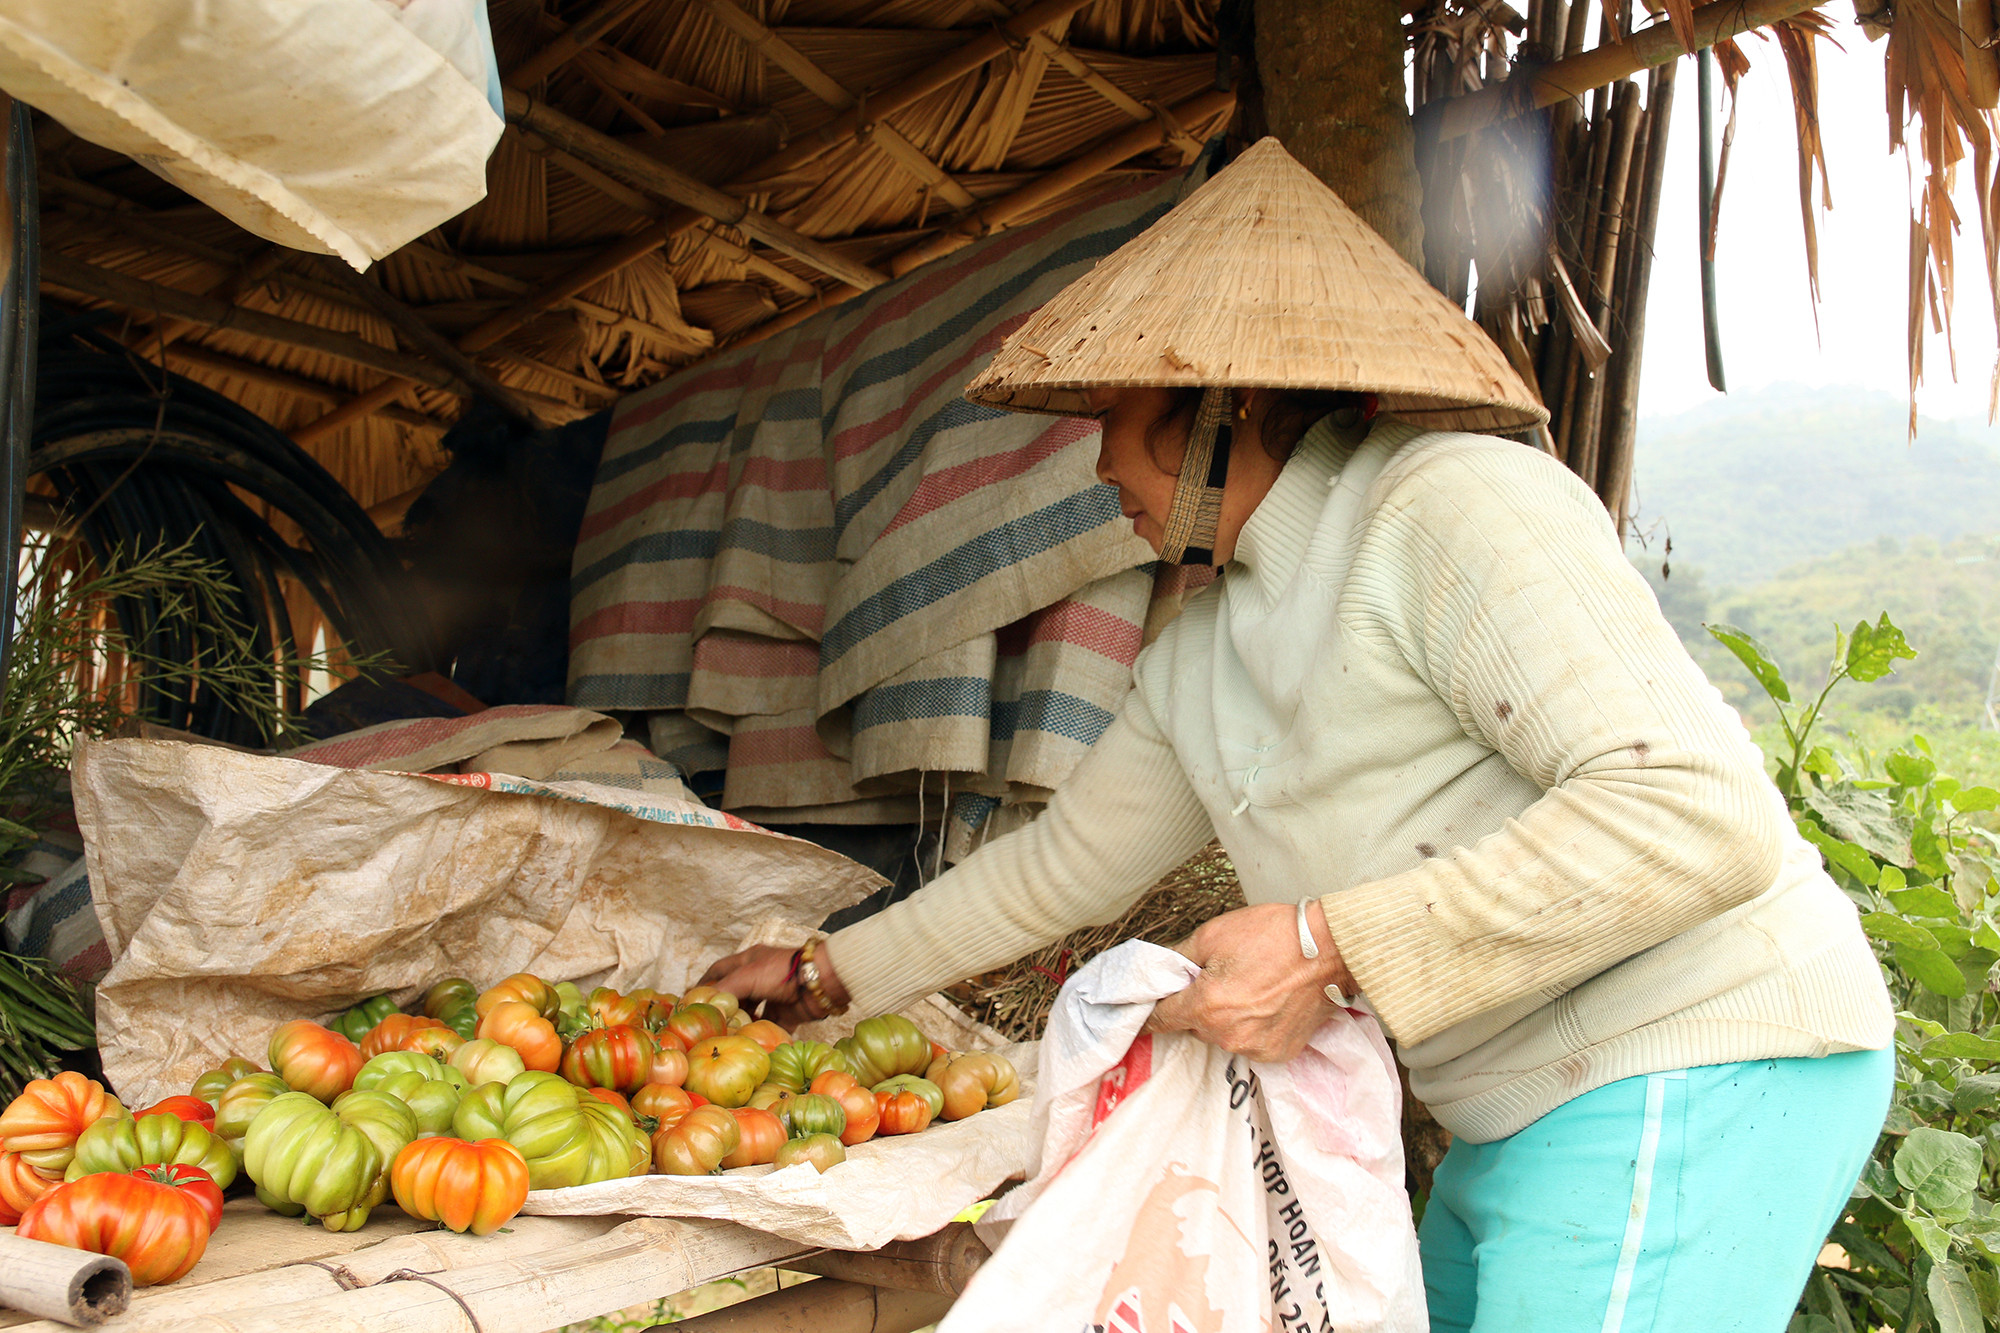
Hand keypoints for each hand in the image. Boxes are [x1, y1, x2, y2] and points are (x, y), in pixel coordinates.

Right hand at [698, 942, 850, 1027]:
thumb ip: (724, 989)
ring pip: (753, 1011)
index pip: (719, 970)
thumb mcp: (746, 976)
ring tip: (731, 1035)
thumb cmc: (782, 972)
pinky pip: (772, 1024)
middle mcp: (760, 976)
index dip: (705, 983)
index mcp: (749, 961)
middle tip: (710, 1025)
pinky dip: (764, 1034)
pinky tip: (753, 1042)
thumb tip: (704, 1003)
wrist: (820, 982)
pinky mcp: (788, 1011)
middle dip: (725, 1008)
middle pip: (736, 994)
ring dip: (743, 1023)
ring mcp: (775, 994)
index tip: (691, 1000)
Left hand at [1146, 900, 1354, 1063]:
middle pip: (1193, 1026)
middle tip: (1216, 979)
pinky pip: (1250, 1042)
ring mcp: (1255, 1048)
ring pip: (1222, 1035)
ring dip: (1225, 1018)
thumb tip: (1158, 971)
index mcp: (1206, 1007)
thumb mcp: (1213, 934)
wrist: (1330, 950)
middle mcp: (1227, 1036)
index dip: (1150, 1010)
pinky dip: (1252, 1027)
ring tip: (1248, 988)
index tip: (1143, 1008)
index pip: (1160, 1020)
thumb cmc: (1273, 936)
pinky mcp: (1278, 1053)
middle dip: (1196, 1006)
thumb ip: (1178, 958)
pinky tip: (1267, 1003)